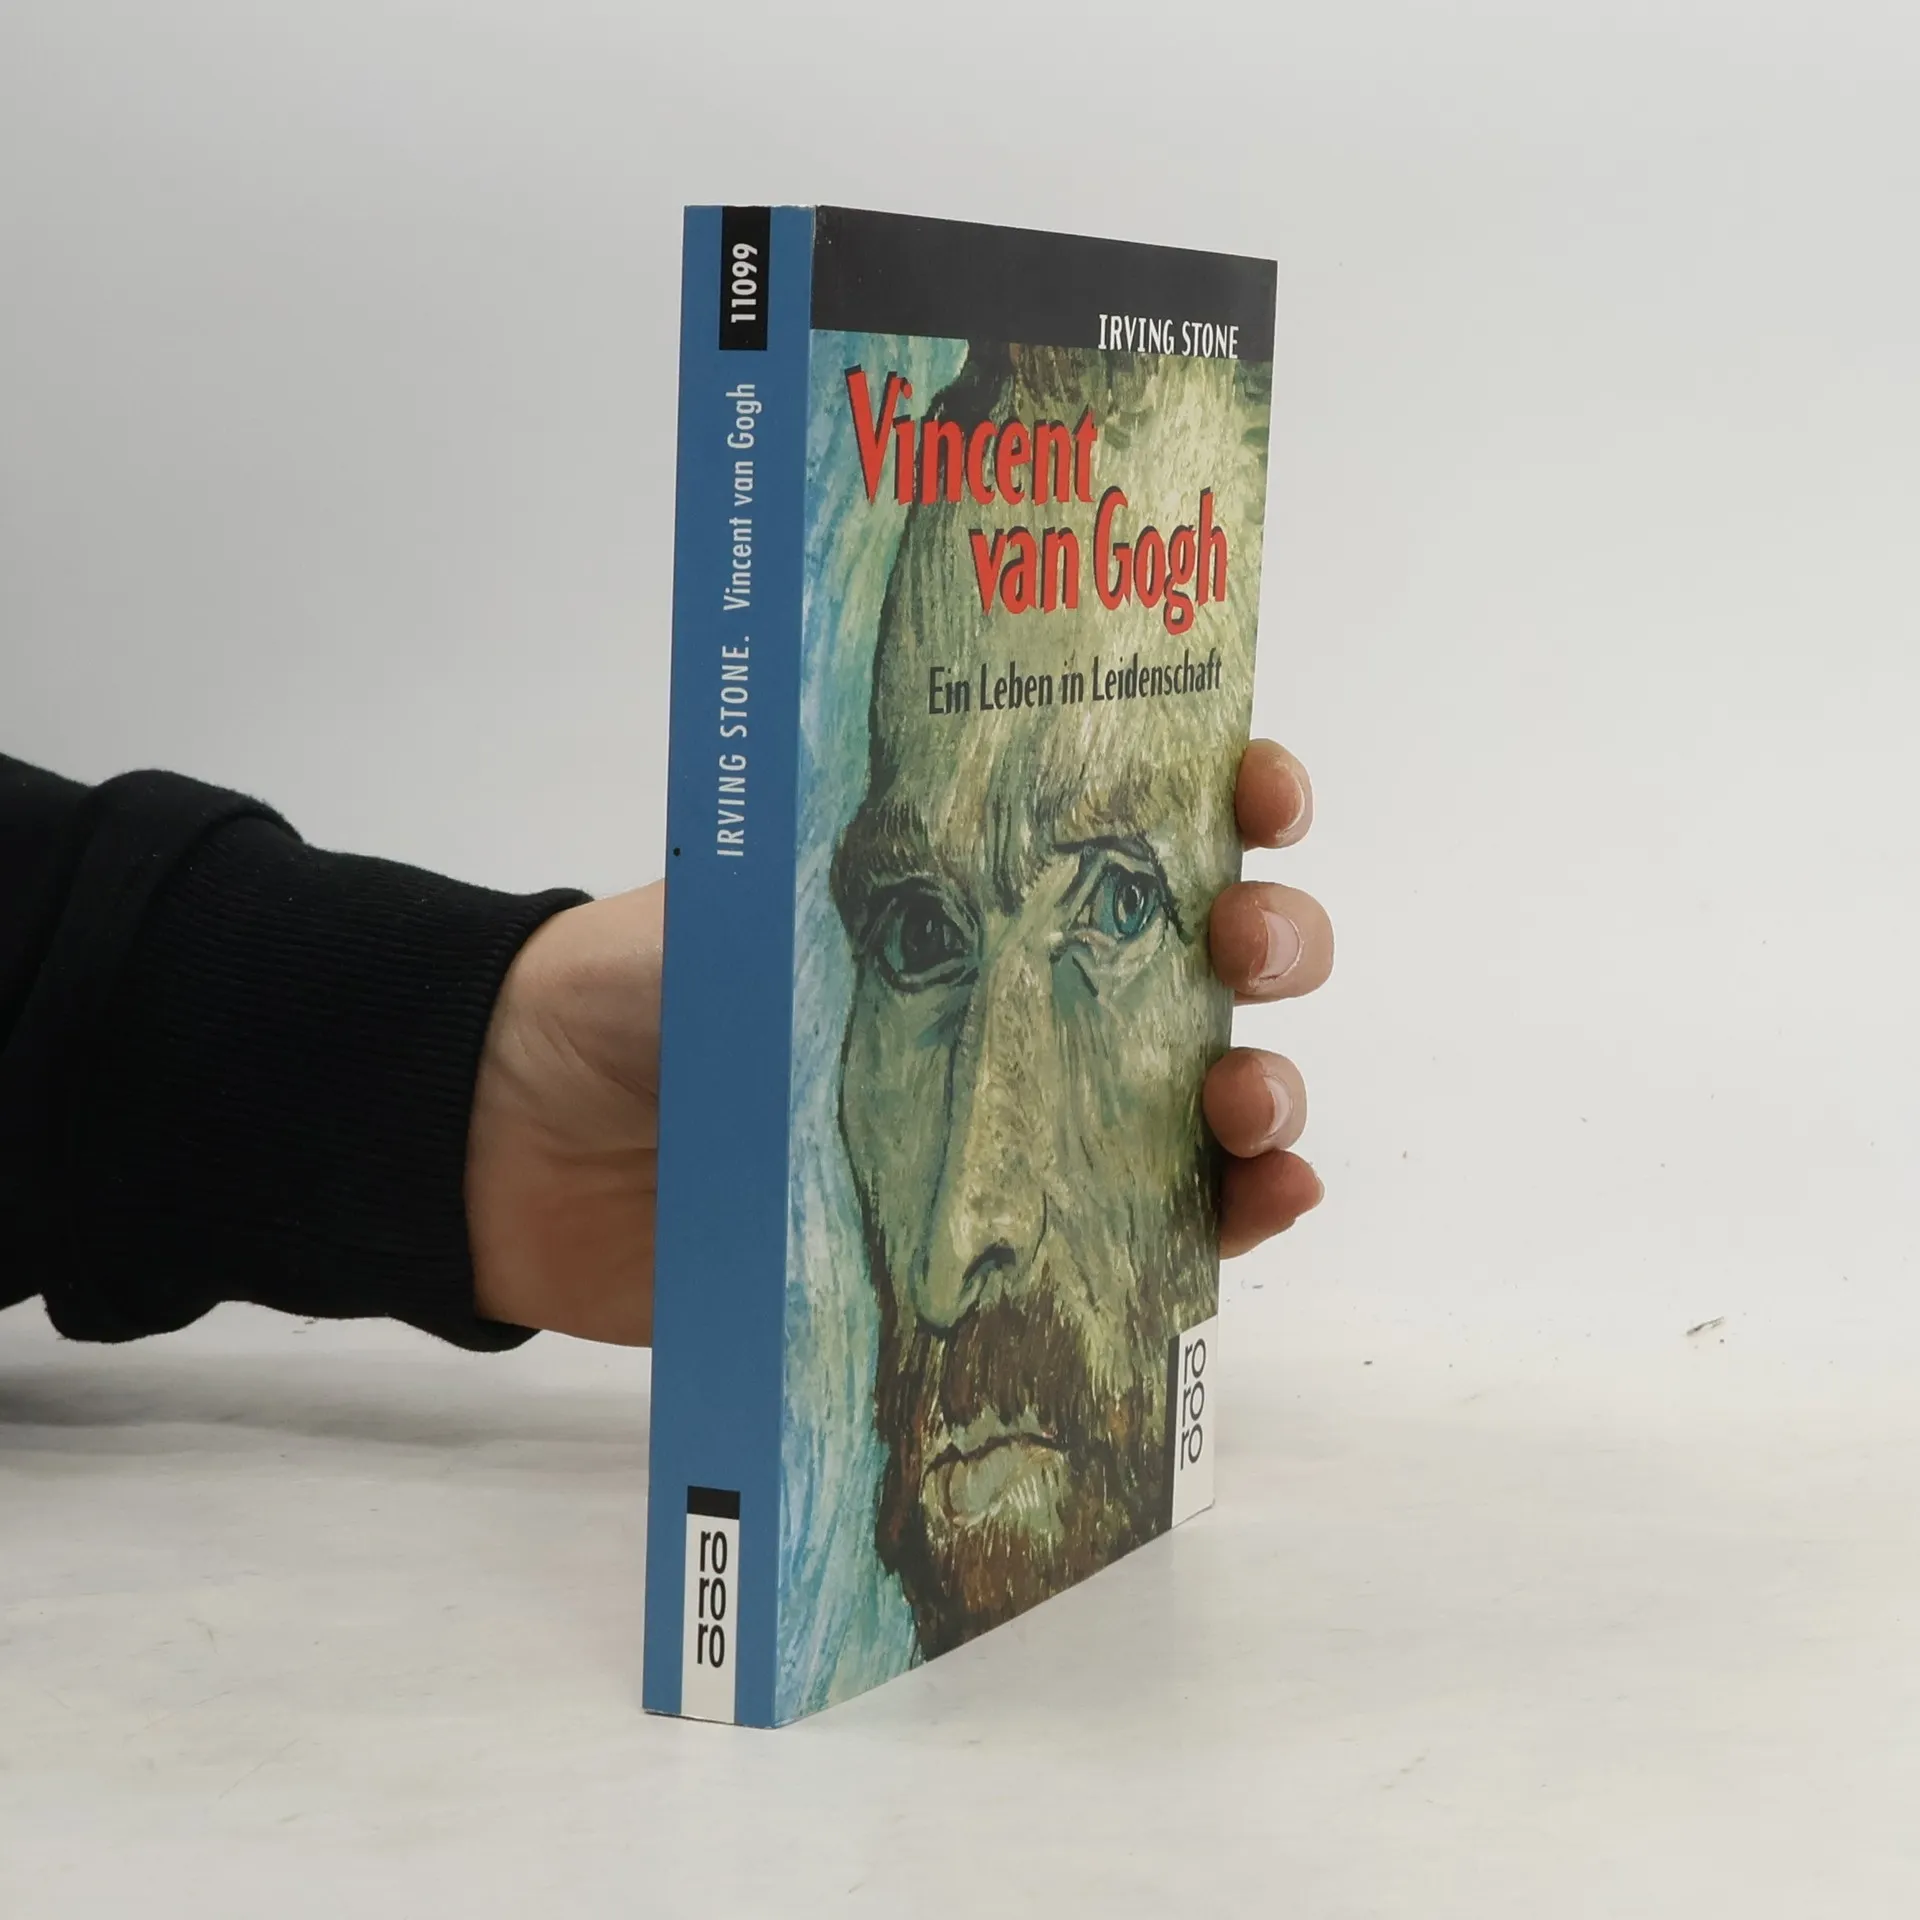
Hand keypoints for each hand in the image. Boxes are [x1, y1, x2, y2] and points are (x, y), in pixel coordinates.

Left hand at [465, 736, 1330, 1341]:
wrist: (536, 1147)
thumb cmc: (636, 999)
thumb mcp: (737, 907)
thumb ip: (844, 891)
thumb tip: (955, 883)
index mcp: (978, 884)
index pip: (1137, 817)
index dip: (1230, 792)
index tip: (1258, 790)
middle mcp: (1033, 987)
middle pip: (1210, 951)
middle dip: (1273, 936)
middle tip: (1247, 948)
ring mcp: (1037, 1111)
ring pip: (1208, 1086)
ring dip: (1266, 1087)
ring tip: (1246, 1107)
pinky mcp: (1019, 1230)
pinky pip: (1159, 1222)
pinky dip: (1234, 1214)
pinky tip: (1263, 1201)